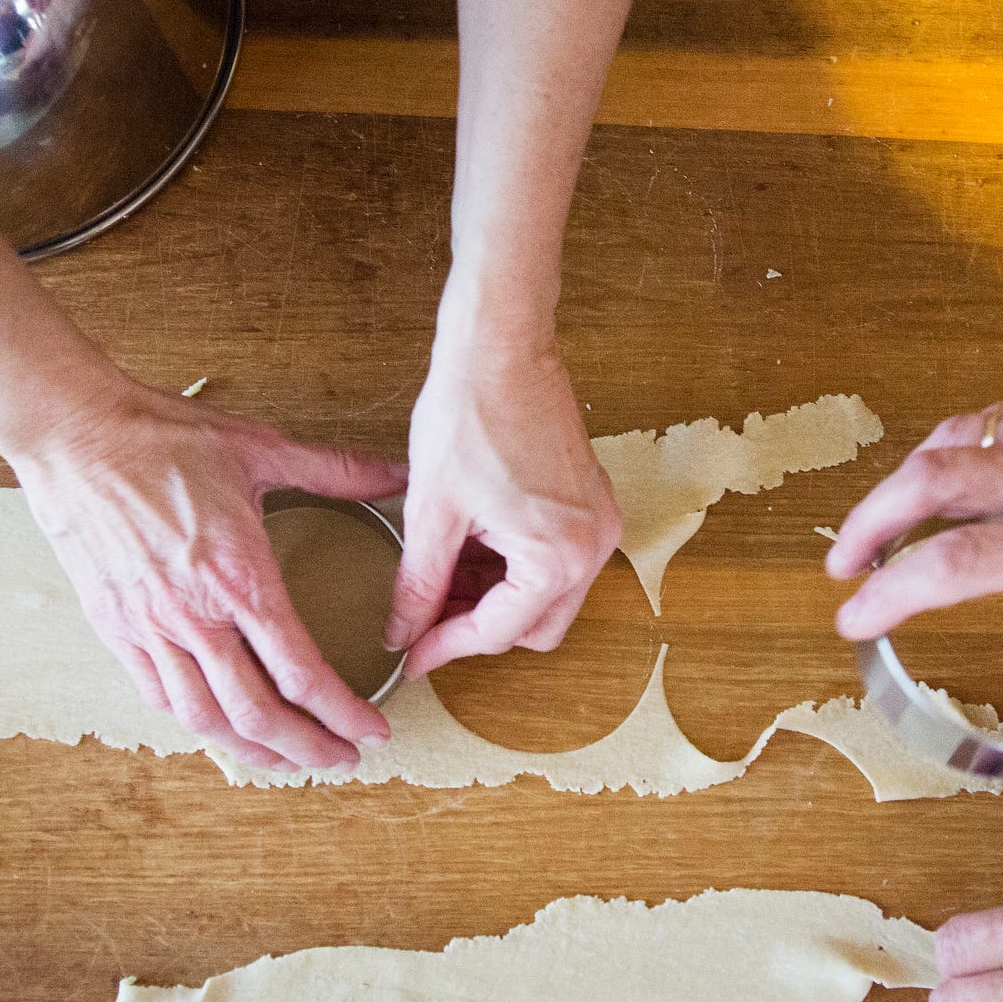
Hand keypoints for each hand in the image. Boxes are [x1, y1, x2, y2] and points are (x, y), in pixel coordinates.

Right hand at [6, 380, 404, 771]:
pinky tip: (222, 727)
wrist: (72, 432)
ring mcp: (149, 627)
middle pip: (257, 714)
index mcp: (238, 578)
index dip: (343, 714)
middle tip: (341, 760)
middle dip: (307, 749)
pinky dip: (197, 722)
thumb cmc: (159, 437)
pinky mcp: (114, 627)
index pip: (301, 672)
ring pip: (205, 719)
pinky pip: (158, 696)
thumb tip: (395, 475)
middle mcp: (194, 616)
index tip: (372, 731)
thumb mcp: (259, 448)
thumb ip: (335, 470)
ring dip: (253, 750)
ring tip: (287, 760)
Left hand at [387, 341, 621, 674]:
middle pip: (534, 627)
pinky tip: (471, 545)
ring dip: (495, 597)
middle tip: (424, 615)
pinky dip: (514, 567)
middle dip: (477, 626)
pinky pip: (557, 560)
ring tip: (441, 572)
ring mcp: (598, 523)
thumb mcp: (432, 512)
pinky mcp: (591, 501)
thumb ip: (418, 585)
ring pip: (547, 597)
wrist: (500, 345)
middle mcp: (592, 547)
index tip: (410, 656)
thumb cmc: (471, 413)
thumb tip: (404, 631)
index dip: (444, 648)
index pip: (498, 632)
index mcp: (558, 557)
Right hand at [824, 327, 1002, 733]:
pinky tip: (947, 473)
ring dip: (899, 484)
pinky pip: (992, 424)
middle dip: (867, 526)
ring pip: (952, 447)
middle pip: (928, 487)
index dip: (893, 595)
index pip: (960, 563)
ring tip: (876, 525)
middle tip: (841, 570)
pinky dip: (951, 450)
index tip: (857, 621)